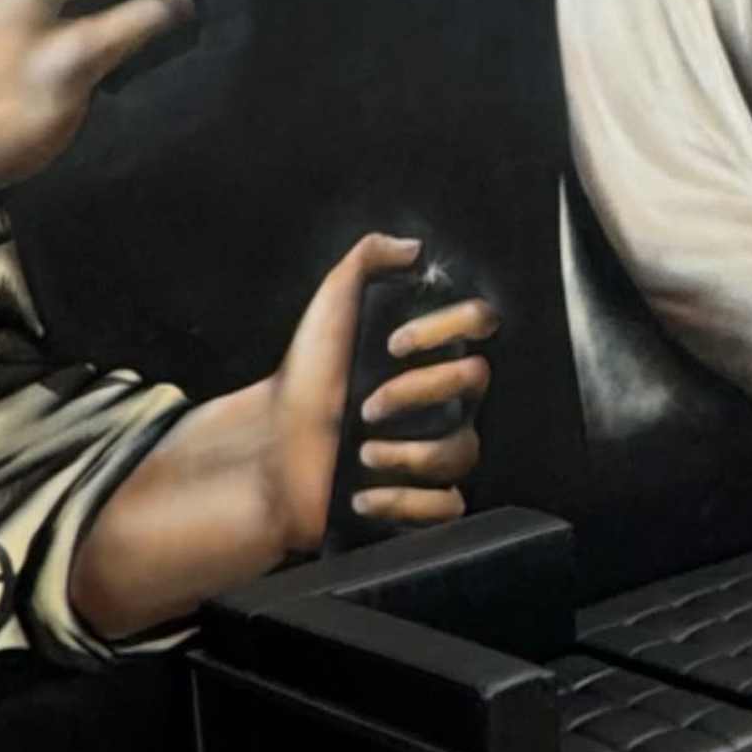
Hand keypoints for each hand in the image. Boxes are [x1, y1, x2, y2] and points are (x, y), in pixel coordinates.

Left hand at [266, 232, 497, 557]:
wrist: (272, 442)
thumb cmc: (306, 375)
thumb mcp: (332, 302)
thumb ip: (368, 259)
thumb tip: (413, 246)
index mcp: (432, 352)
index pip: (479, 322)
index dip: (446, 327)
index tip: (393, 343)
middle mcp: (444, 400)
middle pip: (476, 382)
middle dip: (417, 392)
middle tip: (364, 406)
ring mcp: (437, 450)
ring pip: (463, 451)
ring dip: (407, 454)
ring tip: (359, 455)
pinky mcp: (423, 499)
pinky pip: (448, 505)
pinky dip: (405, 503)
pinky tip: (364, 495)